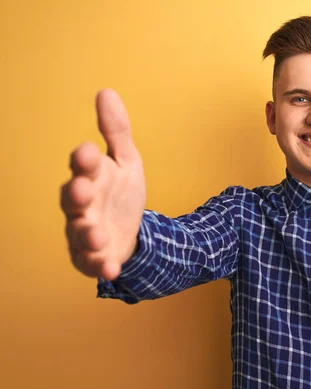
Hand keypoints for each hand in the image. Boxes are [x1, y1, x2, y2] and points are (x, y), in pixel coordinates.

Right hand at [60, 89, 145, 280]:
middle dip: (76, 195)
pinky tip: (111, 269)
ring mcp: (85, 231)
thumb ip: (117, 131)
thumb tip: (106, 91)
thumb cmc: (121, 192)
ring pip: (80, 233)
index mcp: (90, 177)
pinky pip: (92, 263)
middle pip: (72, 199)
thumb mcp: (126, 161)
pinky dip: (100, 266)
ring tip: (99, 236)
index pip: (82, 165)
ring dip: (88, 235)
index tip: (89, 151)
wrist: (133, 230)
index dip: (84, 159)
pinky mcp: (93, 257)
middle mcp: (82, 204)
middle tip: (83, 190)